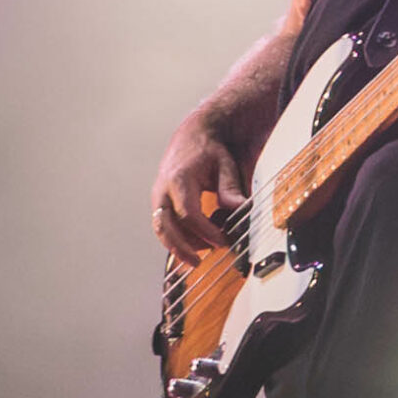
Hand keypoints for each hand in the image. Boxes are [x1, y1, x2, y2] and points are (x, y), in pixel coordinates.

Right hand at [153, 122, 240, 257]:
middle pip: (165, 225)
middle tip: (198, 262)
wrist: (193, 135)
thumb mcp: (225, 164)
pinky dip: (176, 237)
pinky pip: (163, 224)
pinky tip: (193, 246)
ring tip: (198, 257)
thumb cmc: (209, 149)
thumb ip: (230, 187)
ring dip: (177, 245)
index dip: (205, 231)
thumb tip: (239, 207)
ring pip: (161, 228)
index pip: (188, 213)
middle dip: (180, 247)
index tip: (222, 241)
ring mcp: (158, 196)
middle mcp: (162, 190)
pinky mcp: (160, 202)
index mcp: (179, 179)